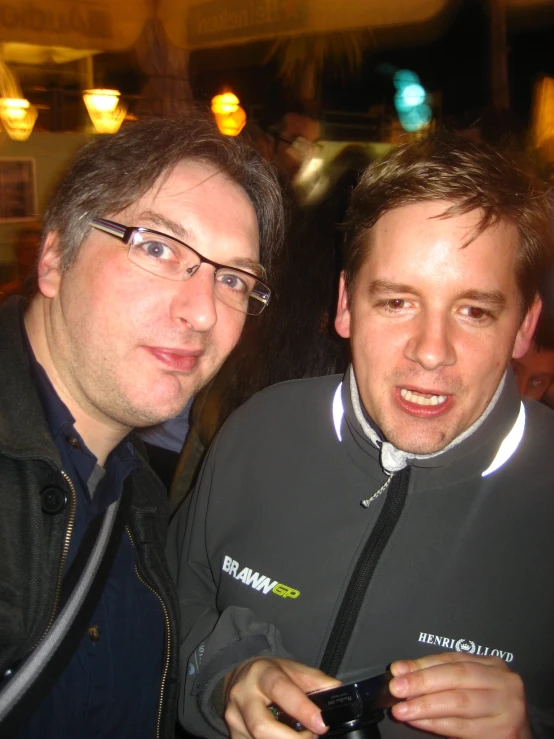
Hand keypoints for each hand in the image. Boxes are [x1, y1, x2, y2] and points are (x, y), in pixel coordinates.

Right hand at [223, 657, 340, 738]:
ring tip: (301, 738)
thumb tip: (338, 693)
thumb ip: (317, 682)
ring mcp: (234, 718)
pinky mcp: (233, 735)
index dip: (302, 709)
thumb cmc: (271, 674)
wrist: (240, 678)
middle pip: (262, 726)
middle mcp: (243, 695)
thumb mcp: (294, 669)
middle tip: (311, 737)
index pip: (281, 690)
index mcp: (261, 673)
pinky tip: (285, 738)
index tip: (321, 724)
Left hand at [389, 651, 531, 738]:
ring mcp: (507, 708)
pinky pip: (462, 727)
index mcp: (494, 665)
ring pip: (458, 702)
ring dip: (425, 705)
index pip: (453, 659)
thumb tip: (403, 673)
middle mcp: (504, 683)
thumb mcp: (471, 687)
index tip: (398, 669)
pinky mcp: (504, 732)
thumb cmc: (489, 711)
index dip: (422, 663)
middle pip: (457, 677)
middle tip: (397, 687)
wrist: (518, 738)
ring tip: (402, 708)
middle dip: (422, 681)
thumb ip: (444, 678)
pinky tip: (419, 721)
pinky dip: (436, 724)